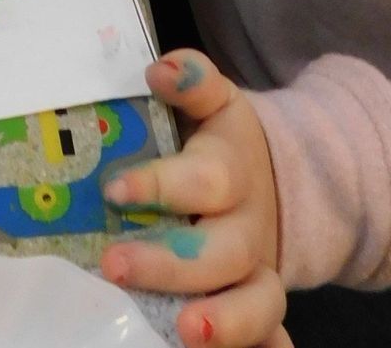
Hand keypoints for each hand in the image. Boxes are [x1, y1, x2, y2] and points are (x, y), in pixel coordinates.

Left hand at [100, 52, 289, 347]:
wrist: (277, 181)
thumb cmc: (221, 143)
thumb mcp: (214, 102)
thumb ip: (192, 80)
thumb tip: (161, 70)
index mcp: (232, 172)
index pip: (203, 180)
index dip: (160, 185)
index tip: (114, 190)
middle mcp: (249, 228)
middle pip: (222, 251)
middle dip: (171, 263)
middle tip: (115, 265)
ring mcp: (259, 274)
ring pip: (256, 303)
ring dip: (225, 322)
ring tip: (188, 333)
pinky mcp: (263, 309)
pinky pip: (272, 336)